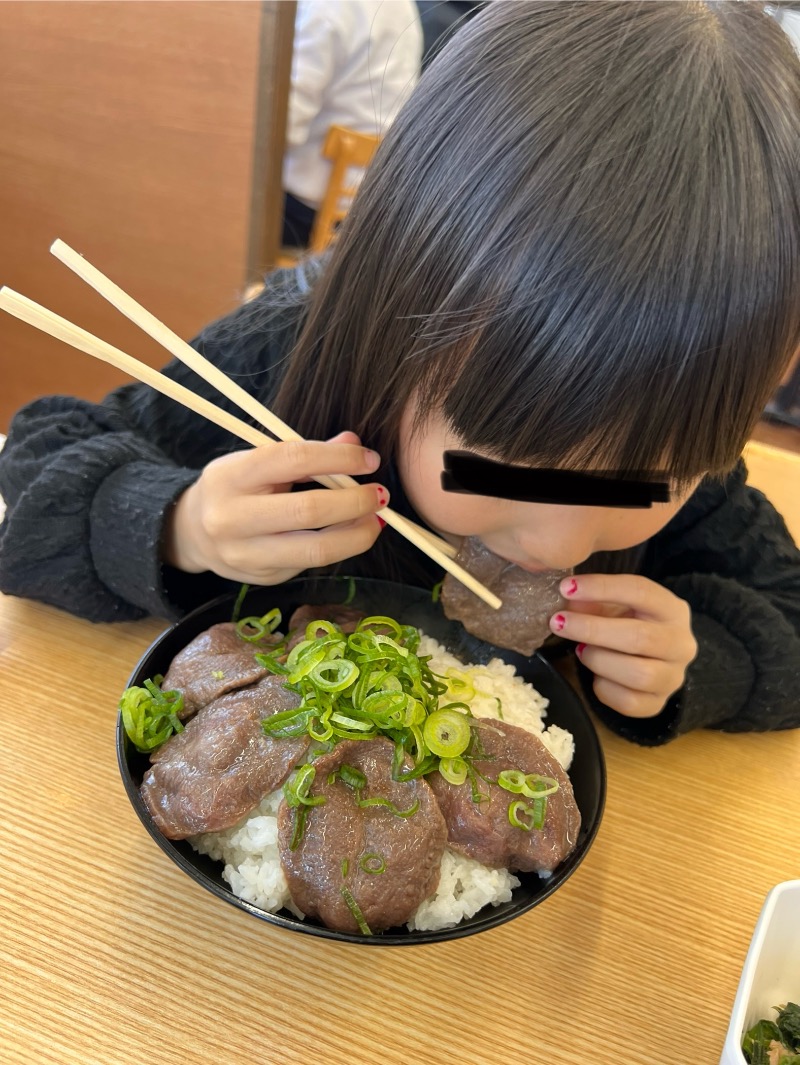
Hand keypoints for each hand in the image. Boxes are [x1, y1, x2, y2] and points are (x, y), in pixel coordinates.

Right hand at [164, 431, 387, 584]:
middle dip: (354, 502)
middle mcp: (232, 517)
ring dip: (357, 534)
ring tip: (376, 520)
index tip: (370, 459)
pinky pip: (310, 564)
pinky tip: (351, 535)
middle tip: (380, 495)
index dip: (339, 459)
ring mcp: (246, 554)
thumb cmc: (237, 487)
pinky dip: (339, 548)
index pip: (294, 459)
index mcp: (232, 475)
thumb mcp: (260, 462)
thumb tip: (355, 443)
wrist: (192, 531)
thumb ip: (306, 453)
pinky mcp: (262, 578)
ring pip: (315, 550)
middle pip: (308, 511)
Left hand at [549, 574, 697, 717]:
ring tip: (581, 650)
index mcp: (673, 610)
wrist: (651, 660)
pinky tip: (596, 675)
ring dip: (599, 660)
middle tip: (559, 623)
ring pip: (638, 674)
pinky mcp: (657, 704)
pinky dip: (604, 688)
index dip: (602, 588)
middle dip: (593, 629)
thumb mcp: (614, 605)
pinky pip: (628, 702)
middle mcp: (681, 644)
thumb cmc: (628, 625)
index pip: (641, 591)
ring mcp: (673, 677)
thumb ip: (594, 601)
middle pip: (640, 637)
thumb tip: (569, 602)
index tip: (567, 588)